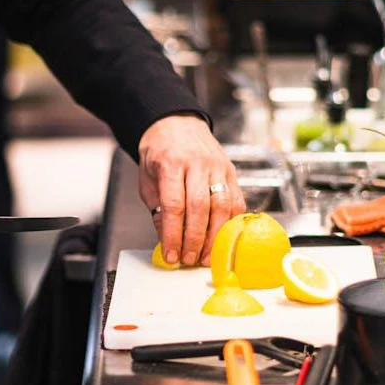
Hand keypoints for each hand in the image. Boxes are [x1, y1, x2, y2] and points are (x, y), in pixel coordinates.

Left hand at [138, 115, 245, 266]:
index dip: (173, 235)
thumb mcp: (147, 181)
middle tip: (189, 259)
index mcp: (171, 163)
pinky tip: (223, 238)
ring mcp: (217, 166)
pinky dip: (231, 223)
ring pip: (222, 206)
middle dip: (195, 240)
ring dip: (215, 236)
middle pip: (200, 208)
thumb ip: (157, 211)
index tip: (171, 255)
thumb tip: (167, 242)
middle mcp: (197, 163)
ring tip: (206, 256)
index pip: (174, 205)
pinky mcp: (231, 171)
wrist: (176, 124)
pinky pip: (236, 200)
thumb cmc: (159, 153)